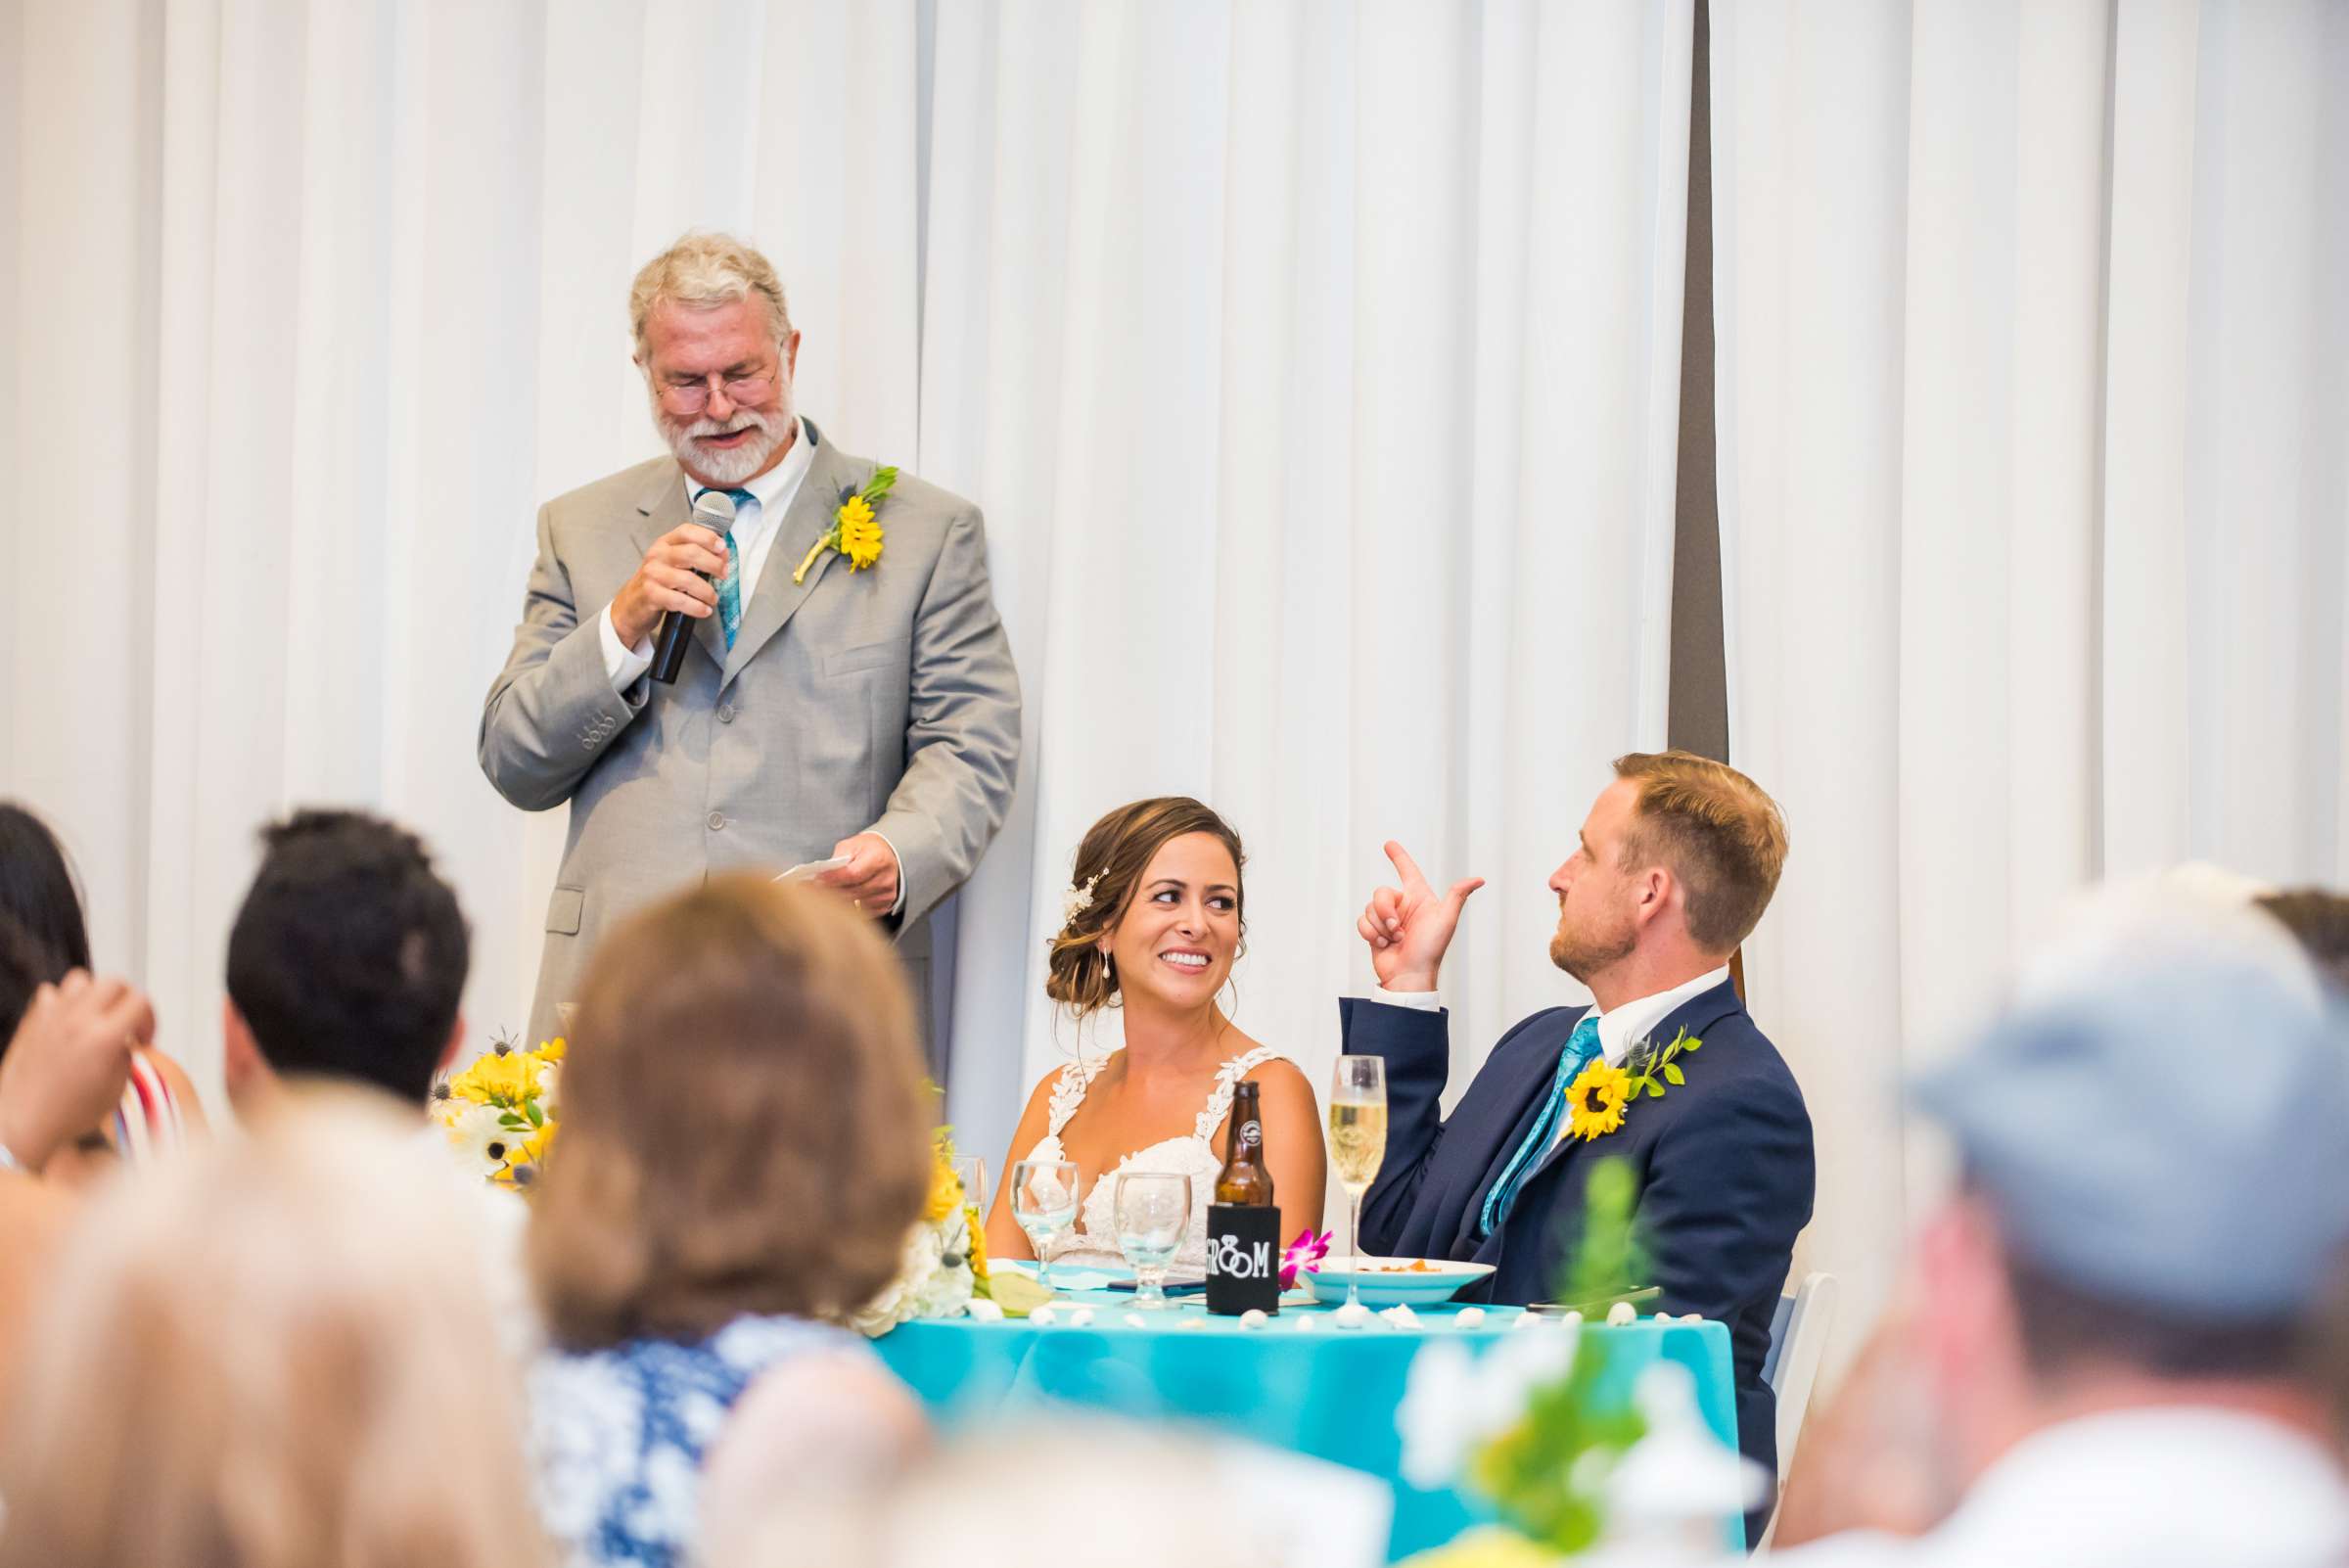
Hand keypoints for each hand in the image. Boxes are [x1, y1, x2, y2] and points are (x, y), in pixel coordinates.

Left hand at [0, 971, 151, 1172]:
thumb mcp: (117, 1087)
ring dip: (94, 993)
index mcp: (104, 1038)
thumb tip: (124, 1039)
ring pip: (81, 979)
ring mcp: (52, 1019)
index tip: (142, 1037)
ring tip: (95, 1015)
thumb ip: (125, 1054)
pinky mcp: (33, 1023)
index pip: (140, 1001)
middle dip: (127, 999)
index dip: (149, 1019)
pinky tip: (67, 1021)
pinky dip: (62, 1001)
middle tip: (125, 1022)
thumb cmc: (67, 1113)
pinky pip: (49, 993)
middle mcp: (79, 1021)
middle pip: (114, 983)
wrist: (24, 1124)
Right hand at [608, 523, 731, 647]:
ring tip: (713, 598)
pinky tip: (704, 610)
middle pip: (692, 553)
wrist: (631, 605)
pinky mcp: (651, 594)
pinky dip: (697, 607)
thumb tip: (723, 555)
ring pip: (688, 579)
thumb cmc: (657, 582)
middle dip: (714, 564)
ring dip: (707, 591)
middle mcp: (657, 555)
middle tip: (723, 575)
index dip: (708, 538)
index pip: (687, 531)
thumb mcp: (673, 563)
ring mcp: (653, 574)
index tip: (722, 548)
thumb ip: (696, 556)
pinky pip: (680, 600)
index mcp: (665, 543)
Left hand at [815, 833, 900, 919]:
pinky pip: (864, 911)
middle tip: (818, 888)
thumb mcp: (851, 845)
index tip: (818, 879)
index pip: (852, 874)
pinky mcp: (886, 903)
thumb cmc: (868, 849)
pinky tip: (846, 897)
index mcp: (878, 858)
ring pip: (857, 903)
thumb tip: (824, 872)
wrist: (885, 854)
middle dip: (834, 890)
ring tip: (831, 892)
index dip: (833, 878)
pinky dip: (852, 906)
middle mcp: (886, 877)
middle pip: (853, 891)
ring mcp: (887, 892)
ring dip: (841, 900)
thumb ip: (838, 858)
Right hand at [1356, 841, 1483, 991]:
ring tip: (1394, 940)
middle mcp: (1403, 906)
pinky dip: (1370, 933)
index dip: (1399, 857)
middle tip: (1397, 928)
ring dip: (1380, 926)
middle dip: (1385, 910)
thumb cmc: (1430, 950)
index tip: (1389, 845)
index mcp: (1420, 899)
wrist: (1409, 976)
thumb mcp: (1446, 920)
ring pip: (1370, 907)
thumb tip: (1479, 879)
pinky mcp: (1374, 931)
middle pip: (1381, 892)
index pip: (1408, 871)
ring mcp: (1387, 920)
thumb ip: (1457, 895)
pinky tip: (1383, 944)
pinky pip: (1362, 921)